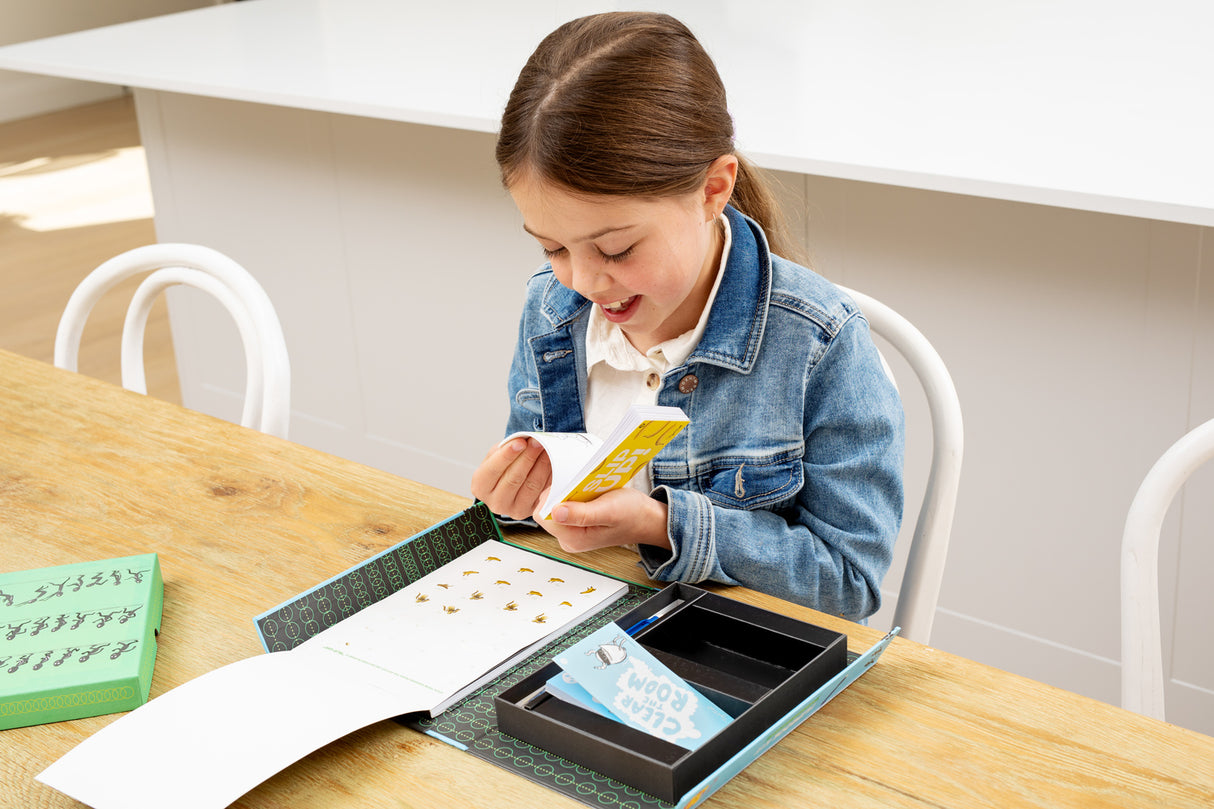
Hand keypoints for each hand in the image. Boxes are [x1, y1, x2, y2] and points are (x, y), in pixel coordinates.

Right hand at [470, 437, 551, 519]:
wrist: (510, 483)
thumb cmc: (502, 467)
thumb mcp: (497, 455)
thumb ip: (506, 448)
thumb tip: (524, 439)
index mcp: (480, 487)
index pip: (493, 470)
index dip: (507, 455)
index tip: (521, 442)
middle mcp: (495, 502)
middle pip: (513, 479)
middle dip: (527, 458)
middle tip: (537, 442)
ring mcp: (514, 510)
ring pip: (531, 486)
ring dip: (541, 465)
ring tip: (547, 449)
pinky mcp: (532, 511)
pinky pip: (543, 493)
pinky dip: (549, 476)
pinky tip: (554, 463)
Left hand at [537, 487, 670, 552]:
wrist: (646, 519)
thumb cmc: (632, 514)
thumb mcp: (608, 511)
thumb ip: (581, 514)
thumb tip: (555, 512)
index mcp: (573, 539)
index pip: (544, 515)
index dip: (552, 497)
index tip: (571, 486)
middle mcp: (569, 539)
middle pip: (547, 511)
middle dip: (560, 494)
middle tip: (581, 487)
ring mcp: (571, 533)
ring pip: (554, 507)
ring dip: (567, 493)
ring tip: (587, 490)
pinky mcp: (575, 525)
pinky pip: (564, 507)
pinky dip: (573, 496)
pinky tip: (588, 494)